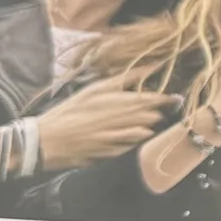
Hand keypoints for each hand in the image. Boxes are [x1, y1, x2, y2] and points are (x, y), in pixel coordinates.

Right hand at [37, 77, 180, 170]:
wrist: (46, 141)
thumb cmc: (69, 112)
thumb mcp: (94, 90)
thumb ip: (124, 79)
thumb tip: (150, 67)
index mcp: (117, 102)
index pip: (153, 99)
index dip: (166, 99)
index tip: (174, 97)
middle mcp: (122, 121)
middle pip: (153, 116)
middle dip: (158, 112)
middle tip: (158, 108)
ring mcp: (119, 140)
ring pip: (145, 132)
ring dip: (148, 127)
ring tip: (143, 121)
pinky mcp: (113, 154)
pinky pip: (133, 146)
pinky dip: (135, 140)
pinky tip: (129, 136)